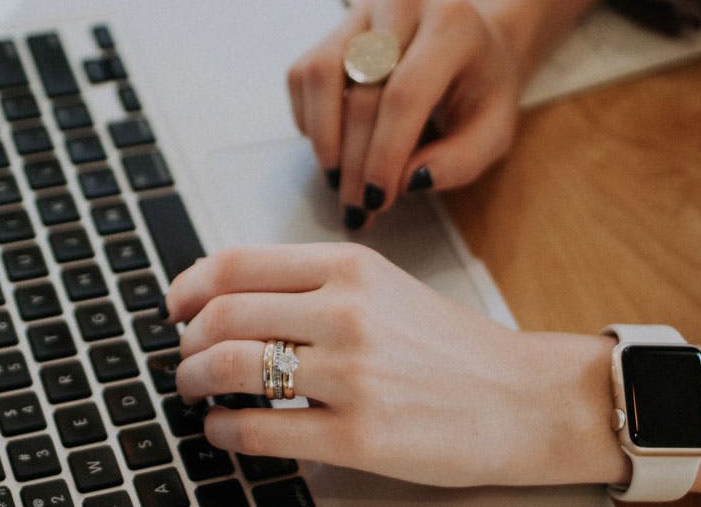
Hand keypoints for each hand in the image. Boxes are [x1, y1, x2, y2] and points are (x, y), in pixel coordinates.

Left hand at [165, 243, 620, 486]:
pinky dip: (223, 431)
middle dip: (186, 342)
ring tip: (196, 393)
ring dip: (194, 382)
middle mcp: (347, 312)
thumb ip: (313, 286)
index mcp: (350, 267)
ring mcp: (352, 375)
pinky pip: (259, 430)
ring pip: (230, 368)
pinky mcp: (358, 436)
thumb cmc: (454, 348)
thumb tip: (230, 298)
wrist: (526, 399)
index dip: (188, 286)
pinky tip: (223, 431)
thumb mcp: (385, 288)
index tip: (174, 306)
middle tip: (183, 358)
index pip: (236, 263)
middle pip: (223, 315)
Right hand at [287, 0, 522, 228]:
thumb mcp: (493, 131)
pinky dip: (309, 118)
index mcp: (453, 24)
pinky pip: (303, 74)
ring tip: (337, 179)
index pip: (405, 93)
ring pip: (320, 75)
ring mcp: (363, 10)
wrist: (471, 42)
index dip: (384, 152)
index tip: (377, 199)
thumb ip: (460, 161)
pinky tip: (333, 145)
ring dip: (323, 138)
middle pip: (362, 92)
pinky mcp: (335, 26)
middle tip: (356, 206)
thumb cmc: (481, 90)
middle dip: (355, 161)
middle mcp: (404, 4)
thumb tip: (407, 181)